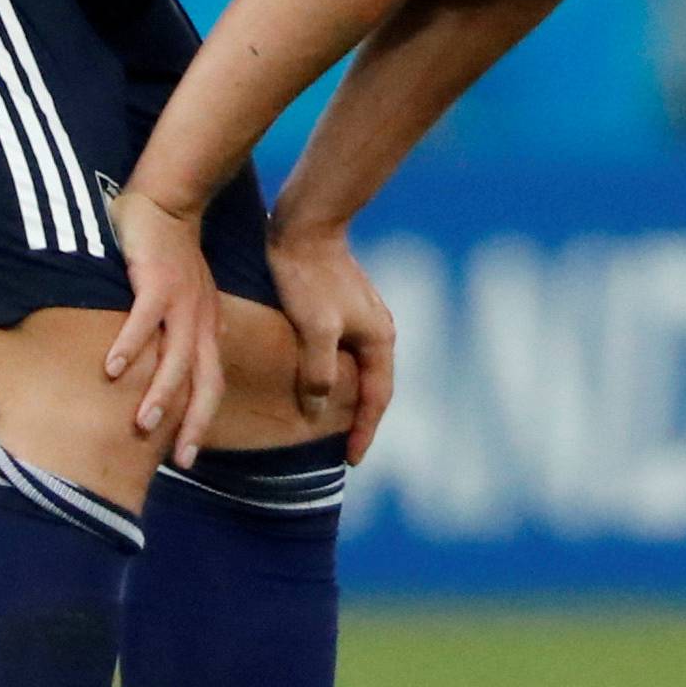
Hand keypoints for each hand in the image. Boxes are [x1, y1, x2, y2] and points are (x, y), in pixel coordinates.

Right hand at [103, 189, 224, 469]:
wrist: (167, 205)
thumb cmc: (169, 257)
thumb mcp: (184, 301)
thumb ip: (179, 333)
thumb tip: (167, 368)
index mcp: (206, 329)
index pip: (210, 384)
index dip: (201, 421)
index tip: (186, 457)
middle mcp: (200, 322)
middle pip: (203, 381)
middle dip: (193, 423)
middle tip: (181, 460)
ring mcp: (181, 302)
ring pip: (177, 357)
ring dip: (160, 393)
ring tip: (143, 424)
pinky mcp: (157, 281)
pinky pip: (145, 320)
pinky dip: (131, 346)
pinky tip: (112, 370)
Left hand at [266, 221, 395, 465]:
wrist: (306, 225)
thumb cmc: (309, 276)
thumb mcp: (314, 330)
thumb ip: (318, 373)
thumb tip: (317, 411)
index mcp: (379, 339)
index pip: (376, 399)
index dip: (363, 432)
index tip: (351, 461)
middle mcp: (378, 331)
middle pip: (373, 386)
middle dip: (361, 419)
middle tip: (345, 449)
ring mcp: (363, 318)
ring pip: (359, 370)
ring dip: (349, 398)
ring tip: (332, 423)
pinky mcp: (344, 307)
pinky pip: (346, 354)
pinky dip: (337, 375)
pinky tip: (319, 380)